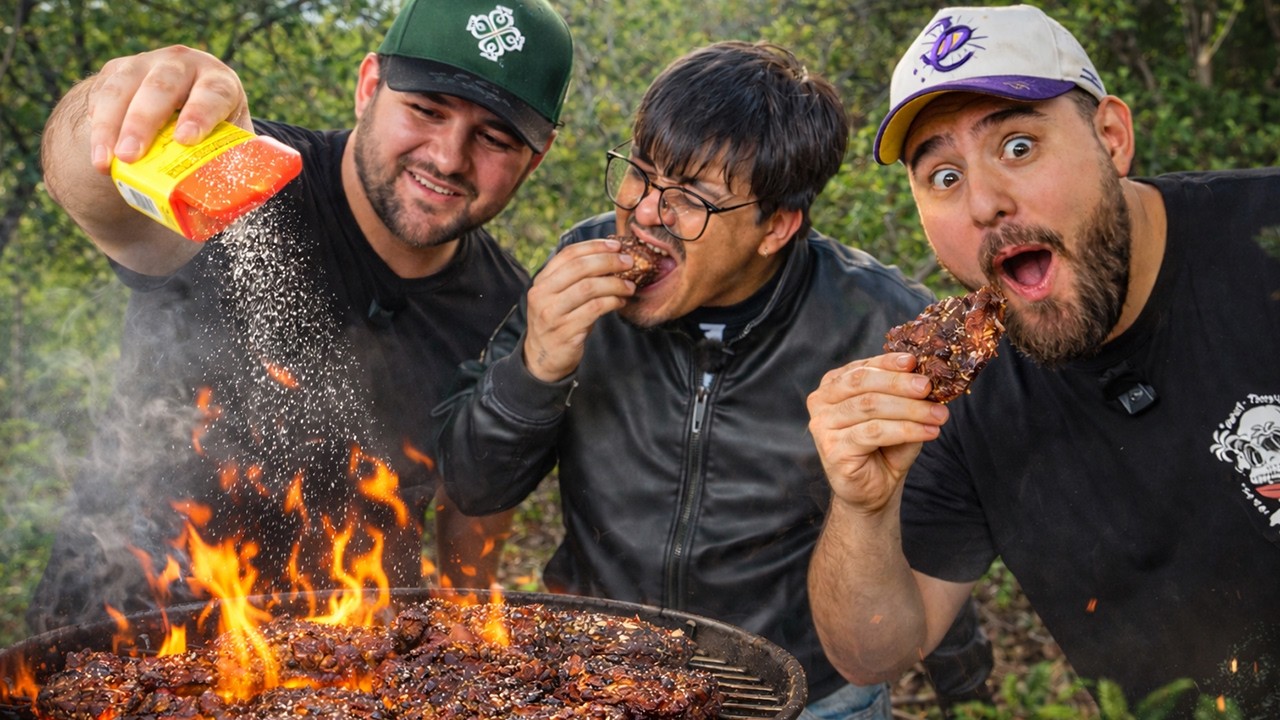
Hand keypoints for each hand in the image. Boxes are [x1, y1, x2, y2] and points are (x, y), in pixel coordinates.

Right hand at [85, 45, 250, 172]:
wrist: (175, 107)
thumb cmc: (210, 132)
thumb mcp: (227, 142)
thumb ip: (233, 166)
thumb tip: (231, 206)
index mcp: (219, 81)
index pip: (213, 93)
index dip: (200, 114)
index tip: (186, 139)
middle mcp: (183, 65)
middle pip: (161, 87)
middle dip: (143, 122)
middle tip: (132, 156)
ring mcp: (146, 65)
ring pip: (123, 89)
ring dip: (110, 127)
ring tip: (106, 163)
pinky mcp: (116, 73)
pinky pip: (101, 95)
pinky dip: (97, 126)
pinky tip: (98, 153)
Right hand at [522, 238, 636, 382]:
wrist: (543, 359)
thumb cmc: (559, 322)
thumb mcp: (559, 297)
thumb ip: (576, 279)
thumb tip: (611, 257)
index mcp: (541, 281)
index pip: (568, 254)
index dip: (594, 246)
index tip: (616, 245)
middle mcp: (542, 294)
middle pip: (579, 268)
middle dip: (609, 261)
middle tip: (629, 262)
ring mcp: (552, 313)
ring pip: (589, 288)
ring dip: (615, 284)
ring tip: (629, 286)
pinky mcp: (565, 331)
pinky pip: (595, 309)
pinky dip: (613, 302)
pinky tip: (621, 302)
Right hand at [807, 352, 948, 513]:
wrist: (874, 490)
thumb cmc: (884, 448)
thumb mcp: (896, 414)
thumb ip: (903, 395)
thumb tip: (926, 378)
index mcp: (833, 386)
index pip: (862, 368)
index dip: (888, 362)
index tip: (914, 362)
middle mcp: (822, 402)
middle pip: (862, 383)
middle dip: (899, 383)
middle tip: (928, 387)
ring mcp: (823, 425)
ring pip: (870, 406)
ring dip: (910, 409)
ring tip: (938, 414)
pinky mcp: (832, 448)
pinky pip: (874, 432)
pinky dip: (906, 430)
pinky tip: (928, 432)